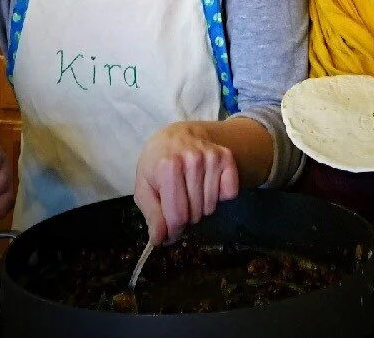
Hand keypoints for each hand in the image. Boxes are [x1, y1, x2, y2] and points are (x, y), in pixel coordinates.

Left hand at [133, 122, 238, 245]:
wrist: (177, 135)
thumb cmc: (157, 162)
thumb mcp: (144, 186)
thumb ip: (151, 214)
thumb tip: (159, 239)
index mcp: (168, 167)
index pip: (177, 216)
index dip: (172, 231)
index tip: (168, 230)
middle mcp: (192, 160)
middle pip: (195, 214)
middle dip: (186, 217)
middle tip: (178, 203)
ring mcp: (212, 157)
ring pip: (211, 207)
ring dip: (201, 207)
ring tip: (190, 191)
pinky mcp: (226, 157)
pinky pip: (230, 193)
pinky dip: (220, 196)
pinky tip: (207, 184)